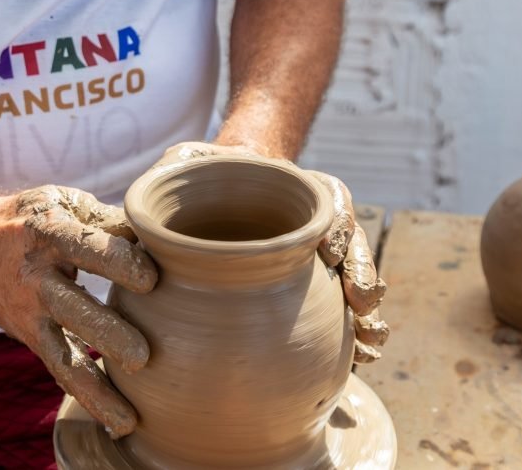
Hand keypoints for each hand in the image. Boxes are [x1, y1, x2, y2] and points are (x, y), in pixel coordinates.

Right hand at [0, 185, 156, 437]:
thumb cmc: (32, 219)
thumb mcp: (64, 204)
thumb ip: (109, 221)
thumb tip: (163, 238)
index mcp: (48, 233)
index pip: (85, 247)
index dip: (118, 262)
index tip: (151, 278)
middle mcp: (36, 277)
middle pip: (71, 308)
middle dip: (106, 333)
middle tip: (142, 358)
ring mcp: (30, 313)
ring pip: (61, 355)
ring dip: (95, 387)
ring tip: (128, 418)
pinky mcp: (30, 337)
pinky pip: (59, 370)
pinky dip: (88, 396)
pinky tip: (118, 420)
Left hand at [155, 142, 388, 362]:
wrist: (212, 198)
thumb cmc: (199, 181)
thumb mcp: (185, 163)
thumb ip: (177, 165)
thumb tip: (152, 197)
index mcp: (298, 189)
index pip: (331, 200)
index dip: (336, 225)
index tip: (326, 254)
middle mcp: (316, 222)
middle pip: (353, 243)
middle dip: (361, 273)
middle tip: (360, 301)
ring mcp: (317, 256)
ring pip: (355, 279)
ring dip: (366, 313)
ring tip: (369, 343)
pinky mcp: (312, 287)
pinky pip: (342, 310)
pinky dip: (355, 334)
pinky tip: (360, 358)